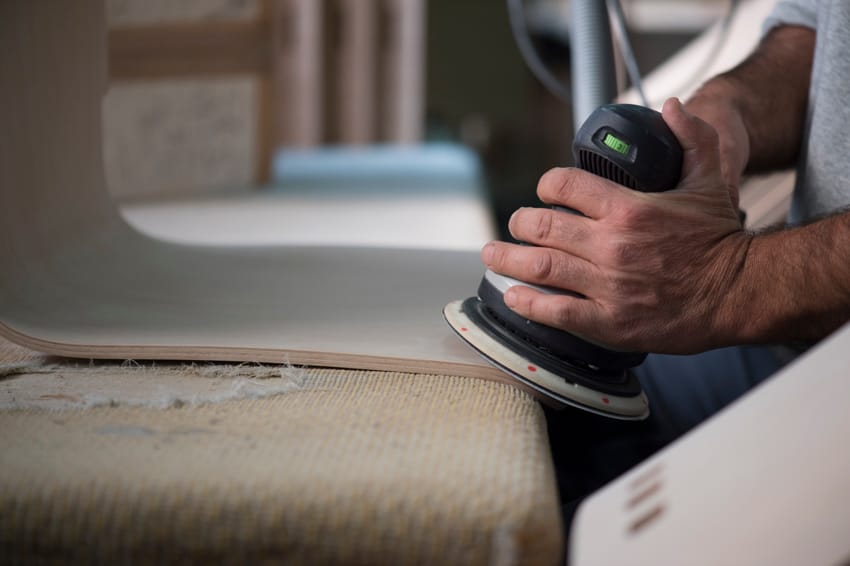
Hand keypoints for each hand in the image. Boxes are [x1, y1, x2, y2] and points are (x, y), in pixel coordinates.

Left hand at [481, 98, 751, 353]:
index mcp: (628, 209)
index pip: (565, 186)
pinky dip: (530, 303)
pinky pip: (558, 312)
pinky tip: (513, 295)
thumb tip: (670, 107)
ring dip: (509, 259)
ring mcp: (608, 286)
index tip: (543, 191)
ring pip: (541, 268)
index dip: (547, 185)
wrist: (740, 293)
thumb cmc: (721, 239)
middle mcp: (612, 246)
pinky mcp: (610, 322)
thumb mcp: (709, 180)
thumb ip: (691, 138)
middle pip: (543, 227)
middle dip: (519, 223)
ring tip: (492, 254)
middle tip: (512, 225)